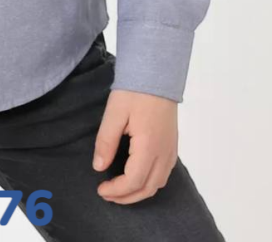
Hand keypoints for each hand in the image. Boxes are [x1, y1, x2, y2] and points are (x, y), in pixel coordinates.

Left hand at [92, 89, 178, 203]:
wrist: (157, 73)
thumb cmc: (135, 91)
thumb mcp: (114, 113)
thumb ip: (106, 141)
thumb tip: (99, 167)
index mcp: (149, 146)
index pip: (134, 181)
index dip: (116, 191)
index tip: (100, 189)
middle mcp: (164, 153)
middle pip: (148, 188)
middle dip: (126, 197)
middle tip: (107, 194)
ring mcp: (171, 150)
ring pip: (158, 184)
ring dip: (139, 192)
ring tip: (119, 189)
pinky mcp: (172, 145)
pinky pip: (164, 173)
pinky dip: (149, 182)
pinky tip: (136, 176)